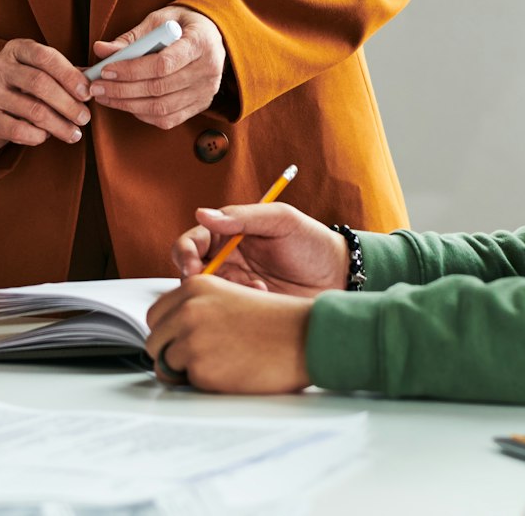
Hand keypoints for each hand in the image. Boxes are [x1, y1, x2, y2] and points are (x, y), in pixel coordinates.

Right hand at [0, 38, 91, 150]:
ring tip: (74, 133)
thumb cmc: (20, 88)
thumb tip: (95, 80)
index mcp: (16, 50)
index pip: (45, 56)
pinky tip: (46, 137)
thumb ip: (65, 73)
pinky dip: (38, 136)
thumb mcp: (39, 72)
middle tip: (85, 118)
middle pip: (39, 83)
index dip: (69, 75)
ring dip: (59, 125)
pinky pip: (19, 130)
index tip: (87, 93)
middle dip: (68, 103)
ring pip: (33, 109)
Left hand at [87, 6, 224, 129]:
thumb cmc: (182, 25)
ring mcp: (206, 91)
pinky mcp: (201, 105)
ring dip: (128, 105)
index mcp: (200, 42)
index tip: (106, 70)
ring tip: (105, 96)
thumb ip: (131, 37)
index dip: (131, 70)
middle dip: (122, 90)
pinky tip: (126, 104)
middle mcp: (207, 70)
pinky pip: (168, 119)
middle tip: (96, 87)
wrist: (211, 35)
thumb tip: (101, 50)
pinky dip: (143, 114)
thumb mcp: (158, 21)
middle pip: (159, 88)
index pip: (163, 64)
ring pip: (162, 108)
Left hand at [143, 275, 311, 393]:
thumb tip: (173, 332)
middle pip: (154, 340)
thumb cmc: (278, 322)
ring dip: (185, 370)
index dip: (169, 332)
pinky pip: (186, 383)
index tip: (181, 341)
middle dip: (170, 352)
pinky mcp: (200, 368)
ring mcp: (191, 339)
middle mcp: (188, 310)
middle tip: (198, 360)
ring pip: (165, 364)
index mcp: (196, 287)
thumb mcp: (232, 297)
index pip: (157, 315)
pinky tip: (229, 375)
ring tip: (219, 367)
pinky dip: (203, 384)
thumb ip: (200, 308)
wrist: (307, 339)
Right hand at [171, 202, 346, 294]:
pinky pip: (229, 310)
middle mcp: (227, 259)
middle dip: (196, 281)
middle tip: (212, 286)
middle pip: (191, 272)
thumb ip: (242, 217)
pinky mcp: (247, 306)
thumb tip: (202, 214)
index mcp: (229, 233)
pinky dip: (240, 306)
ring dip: (225, 292)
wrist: (340, 276)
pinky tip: (265, 297)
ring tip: (256, 287)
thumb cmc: (312, 242)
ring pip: (208, 294)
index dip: (184, 254)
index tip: (192, 267)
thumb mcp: (281, 221)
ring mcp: (237, 285)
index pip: (192, 241)